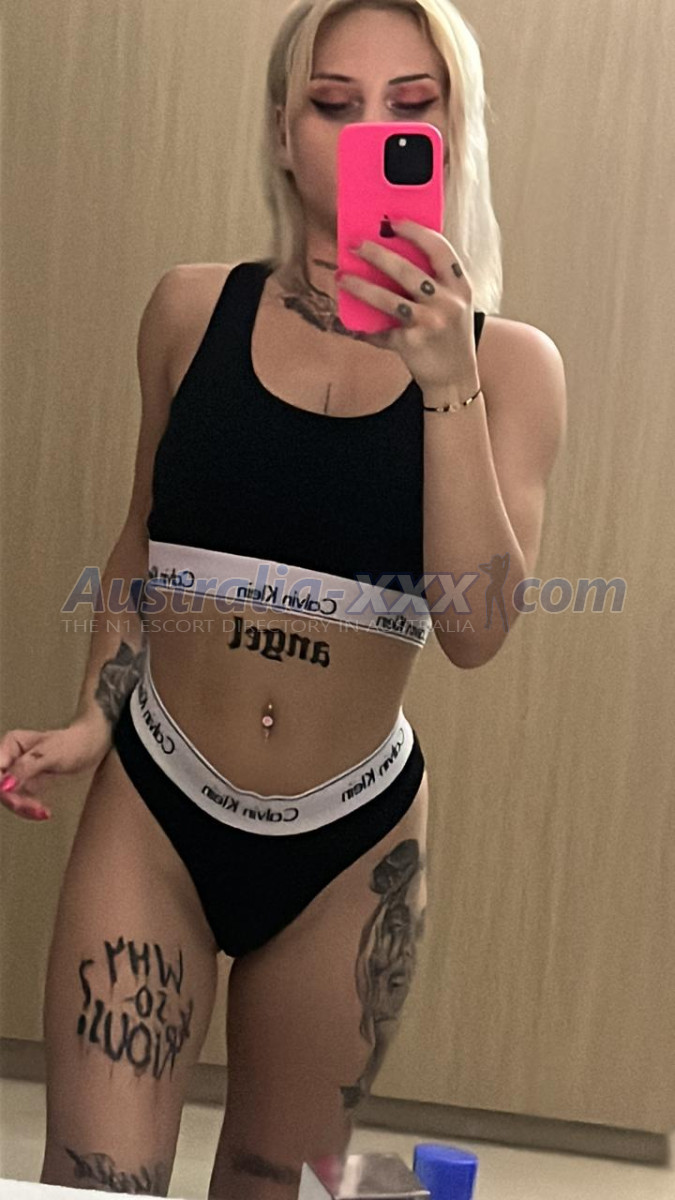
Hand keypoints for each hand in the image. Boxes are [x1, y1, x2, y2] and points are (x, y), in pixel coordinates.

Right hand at [0, 709, 112, 820]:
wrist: (91, 747)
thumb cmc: (73, 744)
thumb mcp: (51, 754)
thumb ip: (27, 767)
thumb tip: (5, 784)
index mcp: (12, 744)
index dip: (0, 784)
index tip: (10, 794)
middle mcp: (10, 758)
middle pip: (0, 786)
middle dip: (13, 799)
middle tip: (33, 808)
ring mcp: (17, 772)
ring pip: (8, 796)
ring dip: (23, 807)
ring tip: (43, 812)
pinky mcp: (26, 785)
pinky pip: (20, 801)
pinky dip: (30, 809)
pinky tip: (44, 813)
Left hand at [337, 218, 479, 393]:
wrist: (457, 377)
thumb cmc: (450, 335)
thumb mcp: (454, 304)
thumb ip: (435, 282)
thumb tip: (392, 256)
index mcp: (461, 286)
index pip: (440, 250)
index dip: (416, 232)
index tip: (394, 222)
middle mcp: (448, 303)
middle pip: (408, 271)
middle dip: (378, 254)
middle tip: (356, 244)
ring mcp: (430, 324)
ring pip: (389, 300)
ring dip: (362, 287)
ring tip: (343, 277)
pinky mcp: (413, 343)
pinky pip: (383, 331)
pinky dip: (367, 330)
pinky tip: (353, 326)